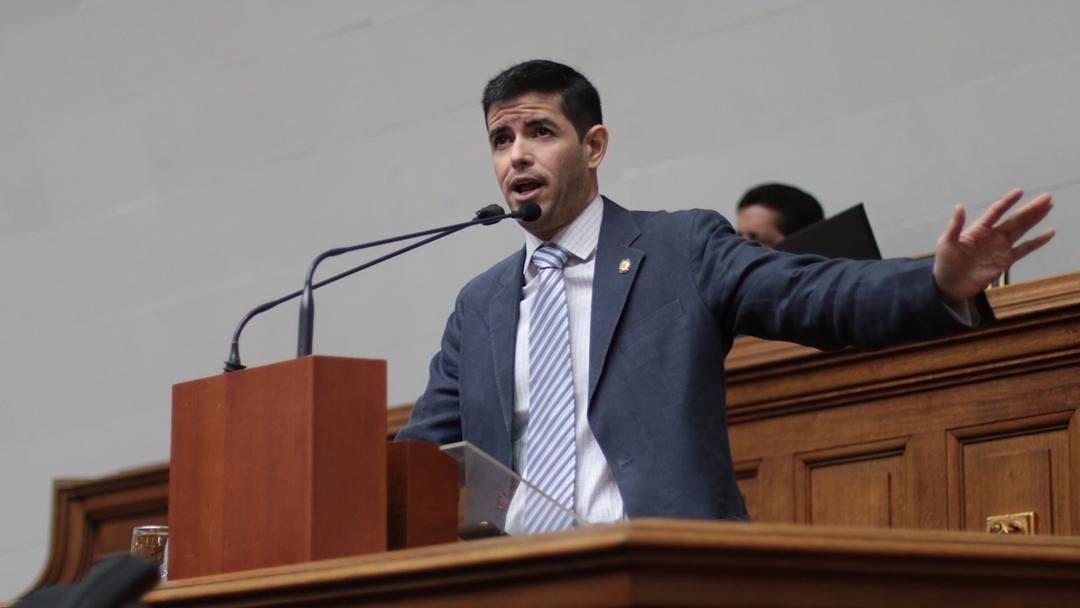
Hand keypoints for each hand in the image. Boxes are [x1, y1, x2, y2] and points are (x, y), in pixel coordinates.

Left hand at [933, 188, 1054, 302]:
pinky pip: (1024, 249)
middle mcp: (992, 235)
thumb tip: (959, 206)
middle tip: (1047, 197)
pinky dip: (1037, 242)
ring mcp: (1001, 247)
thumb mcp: (947, 243)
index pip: (996, 212)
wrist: (950, 285)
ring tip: (1049, 206)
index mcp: (978, 229)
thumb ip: (955, 226)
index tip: (1020, 191)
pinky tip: (1049, 233)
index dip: (1007, 202)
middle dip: (1030, 208)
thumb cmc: (946, 262)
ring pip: (1022, 230)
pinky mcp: (1006, 261)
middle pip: (1014, 219)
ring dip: (1035, 219)